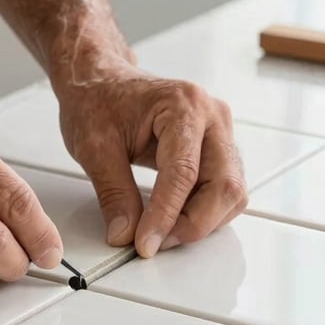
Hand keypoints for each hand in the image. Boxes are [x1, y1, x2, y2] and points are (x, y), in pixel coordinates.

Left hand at [53, 57, 247, 256]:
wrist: (101, 81)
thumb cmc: (98, 101)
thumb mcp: (94, 148)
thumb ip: (113, 193)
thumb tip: (125, 234)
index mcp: (183, 105)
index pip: (184, 172)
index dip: (166, 214)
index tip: (146, 243)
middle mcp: (212, 116)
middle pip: (225, 185)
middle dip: (193, 223)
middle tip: (155, 243)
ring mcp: (219, 132)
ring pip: (230, 192)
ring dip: (201, 221)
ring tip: (160, 233)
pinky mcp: (216, 149)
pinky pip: (222, 189)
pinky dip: (202, 211)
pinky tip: (172, 219)